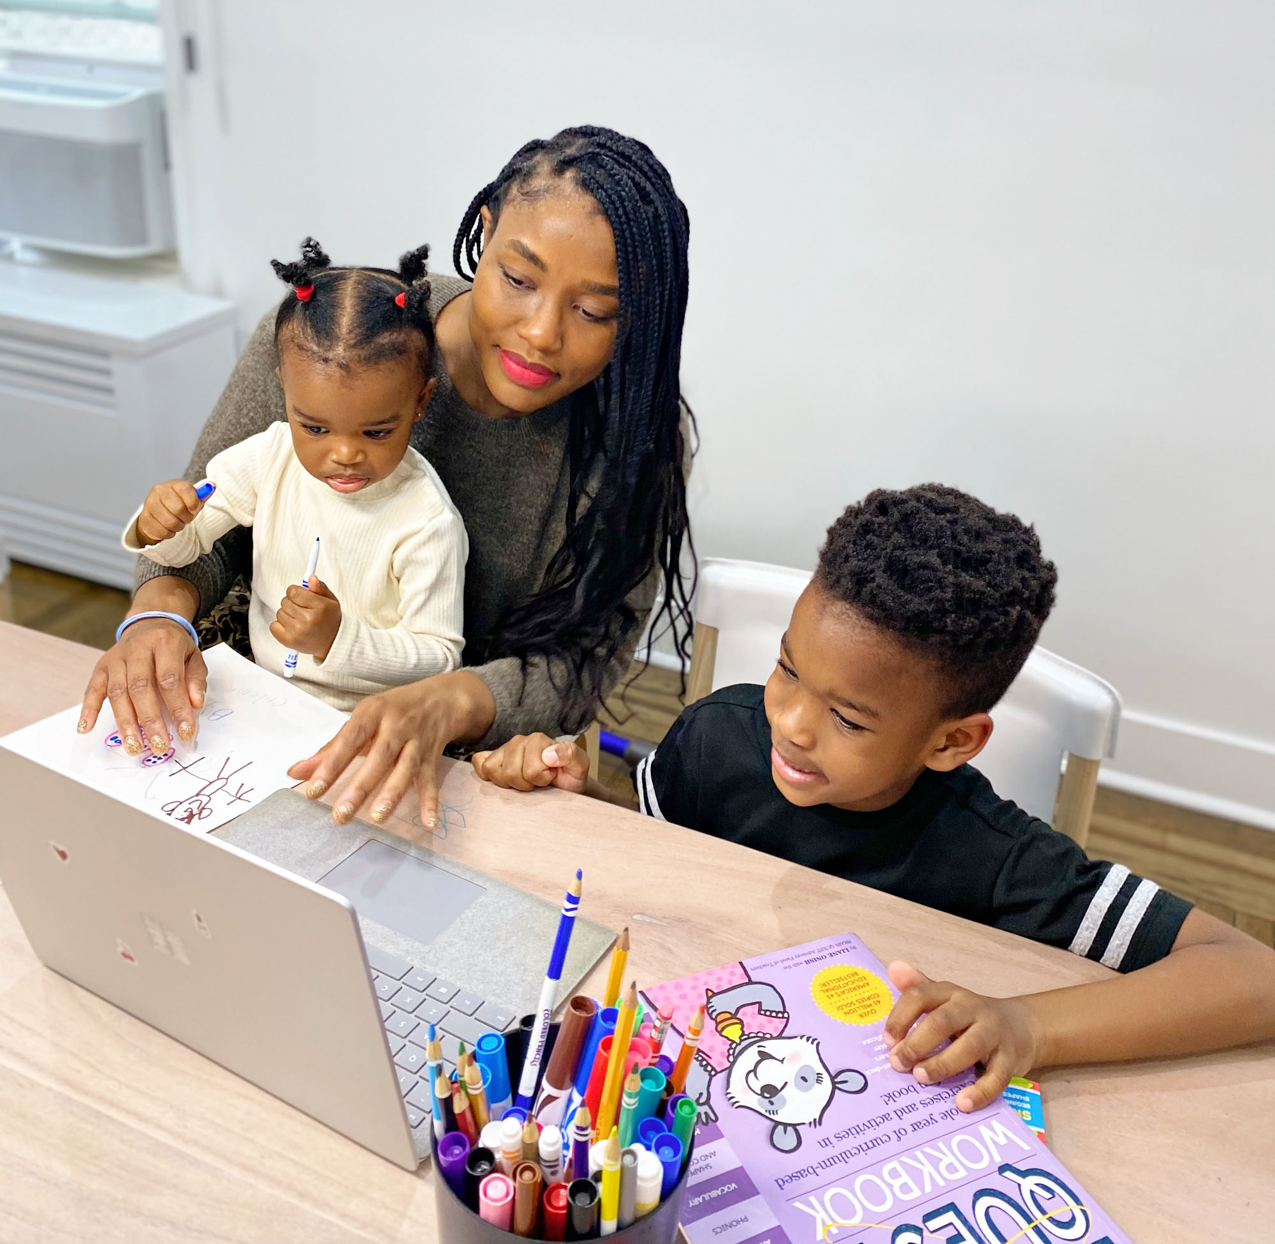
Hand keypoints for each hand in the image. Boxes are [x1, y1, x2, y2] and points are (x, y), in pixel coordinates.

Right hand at [79, 578, 206, 753]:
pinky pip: (92, 689)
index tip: (185, 733)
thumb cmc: (174, 646)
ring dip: (125, 722)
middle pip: (140, 688)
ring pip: (117, 692)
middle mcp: (137, 649)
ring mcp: (116, 658)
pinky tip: (86, 728)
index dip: (178, 708)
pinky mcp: (101, 666)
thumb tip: (195, 705)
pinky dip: (88, 709)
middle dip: (150, 720)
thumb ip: (196, 680)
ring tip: (134, 747)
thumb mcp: (194, 657)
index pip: (170, 679)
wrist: (150, 623)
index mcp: (164, 643)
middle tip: (159, 746)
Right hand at [136, 480, 206, 545]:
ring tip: (178, 523)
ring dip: (179, 527)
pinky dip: (169, 533)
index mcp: (174, 484)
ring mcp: (149, 504)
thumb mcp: (192, 500)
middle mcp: (159, 491)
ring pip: (170, 522)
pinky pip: (162, 531)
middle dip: (187, 518)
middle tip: (187, 519)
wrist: (158, 515)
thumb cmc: (180, 506)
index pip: (186, 490)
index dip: (194, 503)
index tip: (195, 509)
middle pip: (178, 508)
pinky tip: (169, 528)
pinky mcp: (144, 518)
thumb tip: (212, 486)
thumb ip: (202, 495)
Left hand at [269, 576, 340, 660]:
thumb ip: (320, 588)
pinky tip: (291, 627)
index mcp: (320, 608)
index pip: (293, 592)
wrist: (332, 644)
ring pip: (279, 613)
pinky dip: (280, 626)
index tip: (301, 596)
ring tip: (299, 620)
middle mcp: (308, 620)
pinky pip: (273, 626)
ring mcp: (297, 632)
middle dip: (292, 603)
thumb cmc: (330, 621)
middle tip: (303, 610)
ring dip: (287, 615)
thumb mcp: (331, 601)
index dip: (295, 592)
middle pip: (285, 602)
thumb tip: (311, 578)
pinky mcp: (289, 641)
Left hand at [287, 669, 496, 826]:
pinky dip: (430, 801)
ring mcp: (417, 741)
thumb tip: (295, 772)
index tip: (313, 790)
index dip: (332, 764)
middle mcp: (397, 726)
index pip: (350, 739)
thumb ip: (332, 748)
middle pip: (379, 756)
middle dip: (361, 786)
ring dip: (393, 793)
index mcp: (373, 713)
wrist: (443, 698)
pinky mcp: (433, 757)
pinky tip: (428, 823)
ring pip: (406, 768)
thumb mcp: (363, 719)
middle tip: (342, 814)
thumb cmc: (394, 710)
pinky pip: (431, 781)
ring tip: (377, 817)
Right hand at [471, 734, 589, 793]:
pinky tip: (504, 781)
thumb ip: (571, 754)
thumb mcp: (579, 766)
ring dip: (509, 784)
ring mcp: (503, 750)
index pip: (530, 769)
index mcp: (538, 740)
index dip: (540, 779)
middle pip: (509, 772)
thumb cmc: (570, 776)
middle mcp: (518, 741)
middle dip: (525, 784)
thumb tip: (549, 755)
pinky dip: (488, 776)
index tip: (550, 777)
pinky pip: (479, 764)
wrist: (564, 785)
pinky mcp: (491, 759)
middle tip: (537, 783)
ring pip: (493, 770)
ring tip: (524, 783)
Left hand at [881, 961, 1040, 1112]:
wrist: (1022, 1026)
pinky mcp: (1010, 1059)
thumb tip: (893, 968)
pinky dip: (979, 1092)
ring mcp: (994, 1033)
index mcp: (950, 993)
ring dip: (942, 1063)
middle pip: (943, 1021)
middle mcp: (972, 1008)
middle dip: (917, 1043)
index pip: (920, 996)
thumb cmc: (970, 1016)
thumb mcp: (944, 999)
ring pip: (970, 1046)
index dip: (900, 1017)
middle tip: (897, 1063)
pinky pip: (996, 1077)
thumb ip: (918, 987)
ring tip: (921, 1078)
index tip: (886, 1041)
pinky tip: (962, 1104)